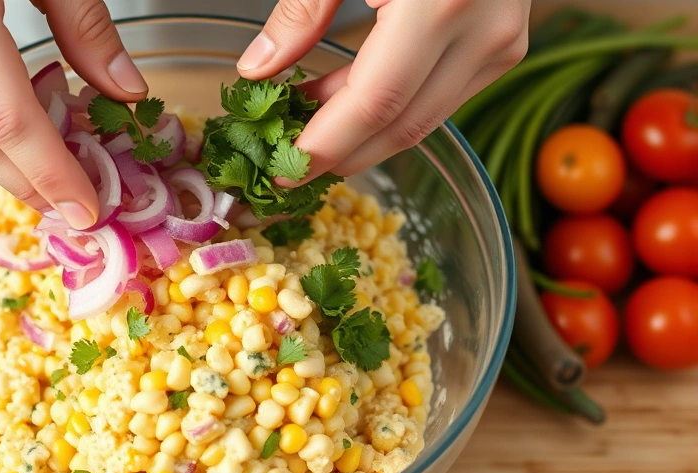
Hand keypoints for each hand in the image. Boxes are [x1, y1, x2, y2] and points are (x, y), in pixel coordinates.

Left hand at [237, 0, 529, 181]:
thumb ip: (300, 11)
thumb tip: (258, 71)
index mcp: (440, 4)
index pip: (375, 103)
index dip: (326, 145)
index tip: (282, 169)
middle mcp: (482, 33)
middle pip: (401, 126)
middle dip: (339, 155)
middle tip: (285, 165)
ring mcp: (500, 44)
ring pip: (422, 121)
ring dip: (361, 137)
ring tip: (306, 131)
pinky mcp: (502, 47)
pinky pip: (438, 100)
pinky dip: (389, 112)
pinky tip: (343, 104)